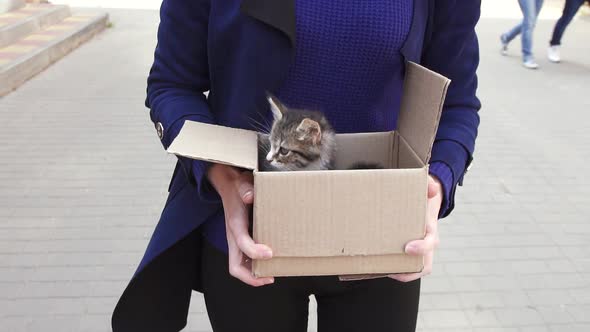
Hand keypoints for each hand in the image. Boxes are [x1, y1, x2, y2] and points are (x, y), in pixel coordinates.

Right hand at [207, 163, 273, 286]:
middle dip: (251, 277)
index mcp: (234, 225)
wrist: (229, 186)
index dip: (255, 252)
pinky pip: (246, 261)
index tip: (271, 253)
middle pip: (235, 266)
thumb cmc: (238, 187)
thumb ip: (246, 189)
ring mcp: (236, 241)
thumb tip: (250, 196)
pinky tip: (270, 264)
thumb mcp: (241, 184)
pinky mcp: (241, 241)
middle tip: (270, 277)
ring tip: (273, 274)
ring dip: (254, 275)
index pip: (242, 244)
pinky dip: (256, 266)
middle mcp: (233, 237)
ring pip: (240, 266)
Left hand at [389, 175, 442, 281]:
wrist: (424, 204)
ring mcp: (418, 251)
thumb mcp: (426, 190)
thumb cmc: (422, 198)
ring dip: (400, 273)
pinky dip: (393, 269)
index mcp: (431, 231)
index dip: (422, 248)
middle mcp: (427, 245)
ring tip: (380, 271)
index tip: (407, 248)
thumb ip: (428, 185)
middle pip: (424, 266)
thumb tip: (432, 188)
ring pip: (414, 270)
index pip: (431, 243)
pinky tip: (377, 265)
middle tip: (391, 270)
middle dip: (409, 271)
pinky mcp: (408, 254)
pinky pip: (404, 266)